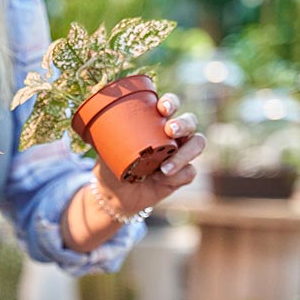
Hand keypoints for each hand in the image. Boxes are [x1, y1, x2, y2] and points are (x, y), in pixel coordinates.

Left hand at [92, 92, 205, 214]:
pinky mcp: (183, 175)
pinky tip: (161, 179)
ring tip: (165, 167)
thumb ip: (108, 137)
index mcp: (155, 122)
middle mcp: (173, 135)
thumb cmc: (112, 166)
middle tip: (170, 130)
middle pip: (190, 121)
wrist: (115, 196)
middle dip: (183, 124)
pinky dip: (178, 175)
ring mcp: (180, 154)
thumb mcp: (106, 150)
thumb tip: (102, 124)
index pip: (170, 105)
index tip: (162, 108)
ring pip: (197, 144)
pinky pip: (190, 172)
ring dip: (185, 153)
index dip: (171, 103)